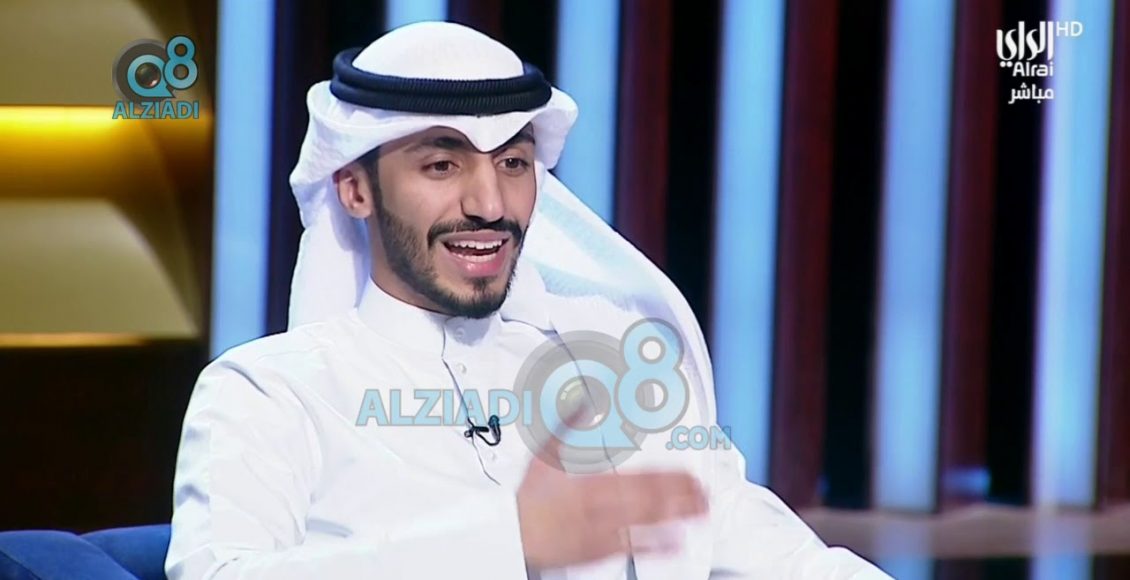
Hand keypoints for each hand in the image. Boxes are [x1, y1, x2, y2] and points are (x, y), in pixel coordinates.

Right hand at [515, 406, 707, 569]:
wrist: (514, 530)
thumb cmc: (531, 494)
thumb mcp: (547, 450)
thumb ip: (571, 422)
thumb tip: (588, 397)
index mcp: (595, 482)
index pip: (642, 477)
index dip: (670, 476)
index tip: (690, 473)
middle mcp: (604, 507)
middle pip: (651, 501)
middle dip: (681, 498)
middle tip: (705, 494)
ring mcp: (604, 530)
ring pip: (647, 524)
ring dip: (677, 518)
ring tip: (700, 512)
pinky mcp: (600, 550)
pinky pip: (634, 548)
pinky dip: (658, 546)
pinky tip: (676, 543)